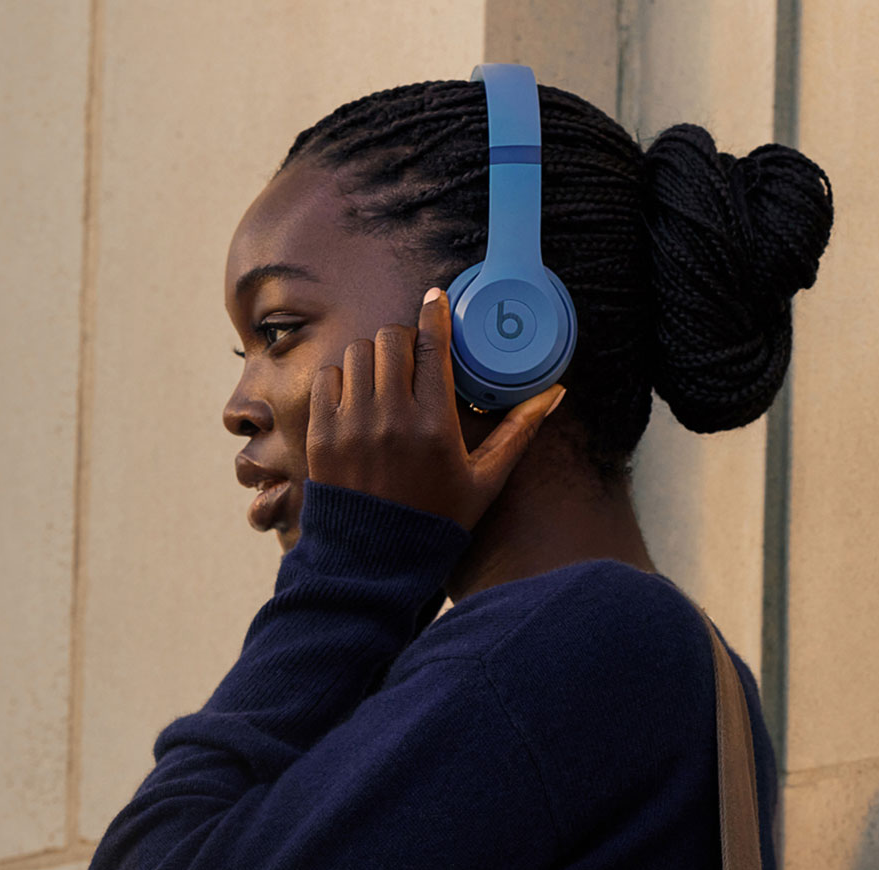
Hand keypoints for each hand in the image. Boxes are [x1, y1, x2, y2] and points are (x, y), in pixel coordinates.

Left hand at [306, 287, 565, 531]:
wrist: (376, 562)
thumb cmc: (437, 520)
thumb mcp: (486, 479)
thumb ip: (519, 431)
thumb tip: (557, 393)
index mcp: (435, 425)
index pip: (432, 344)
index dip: (435, 312)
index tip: (437, 298)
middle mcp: (390, 419)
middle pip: (392, 338)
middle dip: (404, 338)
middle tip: (412, 354)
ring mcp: (351, 425)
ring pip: (358, 353)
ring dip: (373, 356)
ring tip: (386, 377)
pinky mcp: (321, 435)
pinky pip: (328, 378)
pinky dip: (343, 378)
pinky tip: (358, 396)